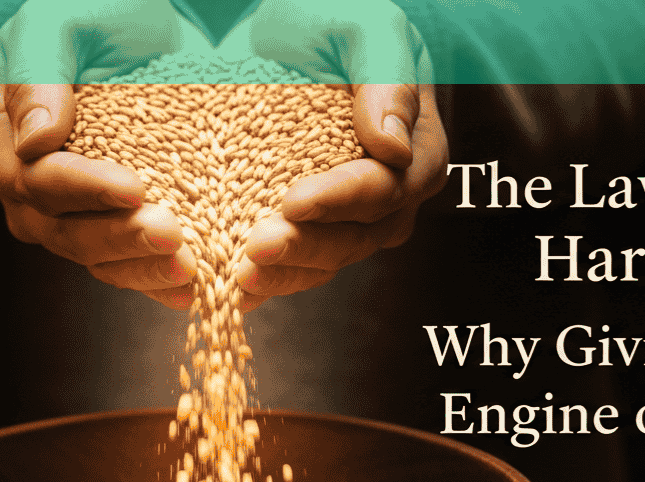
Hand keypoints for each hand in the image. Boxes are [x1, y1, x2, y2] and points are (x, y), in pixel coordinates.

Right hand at [0, 0, 196, 308]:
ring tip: (189, 267)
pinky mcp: (103, 232)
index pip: (34, 179)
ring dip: (141, 268)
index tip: (135, 187)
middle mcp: (23, 193)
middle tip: (173, 236)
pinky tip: (193, 288)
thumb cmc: (89, 18)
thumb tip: (35, 141)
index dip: (84, 188)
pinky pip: (124, 267)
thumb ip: (38, 73)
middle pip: (62, 230)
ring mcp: (62, 220)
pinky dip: (156, 280)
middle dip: (119, 237)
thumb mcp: (60, 22)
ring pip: (93, 258)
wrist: (133, 34)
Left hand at [230, 0, 448, 309]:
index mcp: (417, 154)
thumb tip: (393, 147)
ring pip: (326, 261)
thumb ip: (386, 75)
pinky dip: (266, 282)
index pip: (385, 187)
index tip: (293, 201)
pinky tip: (227, 291)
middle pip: (357, 237)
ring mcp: (353, 223)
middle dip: (306, 247)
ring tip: (238, 277)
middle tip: (256, 250)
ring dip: (283, 274)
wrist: (298, 38)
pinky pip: (296, 267)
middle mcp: (392, 200)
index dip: (339, 199)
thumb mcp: (364, 26)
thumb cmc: (336, 21)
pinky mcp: (315, 233)